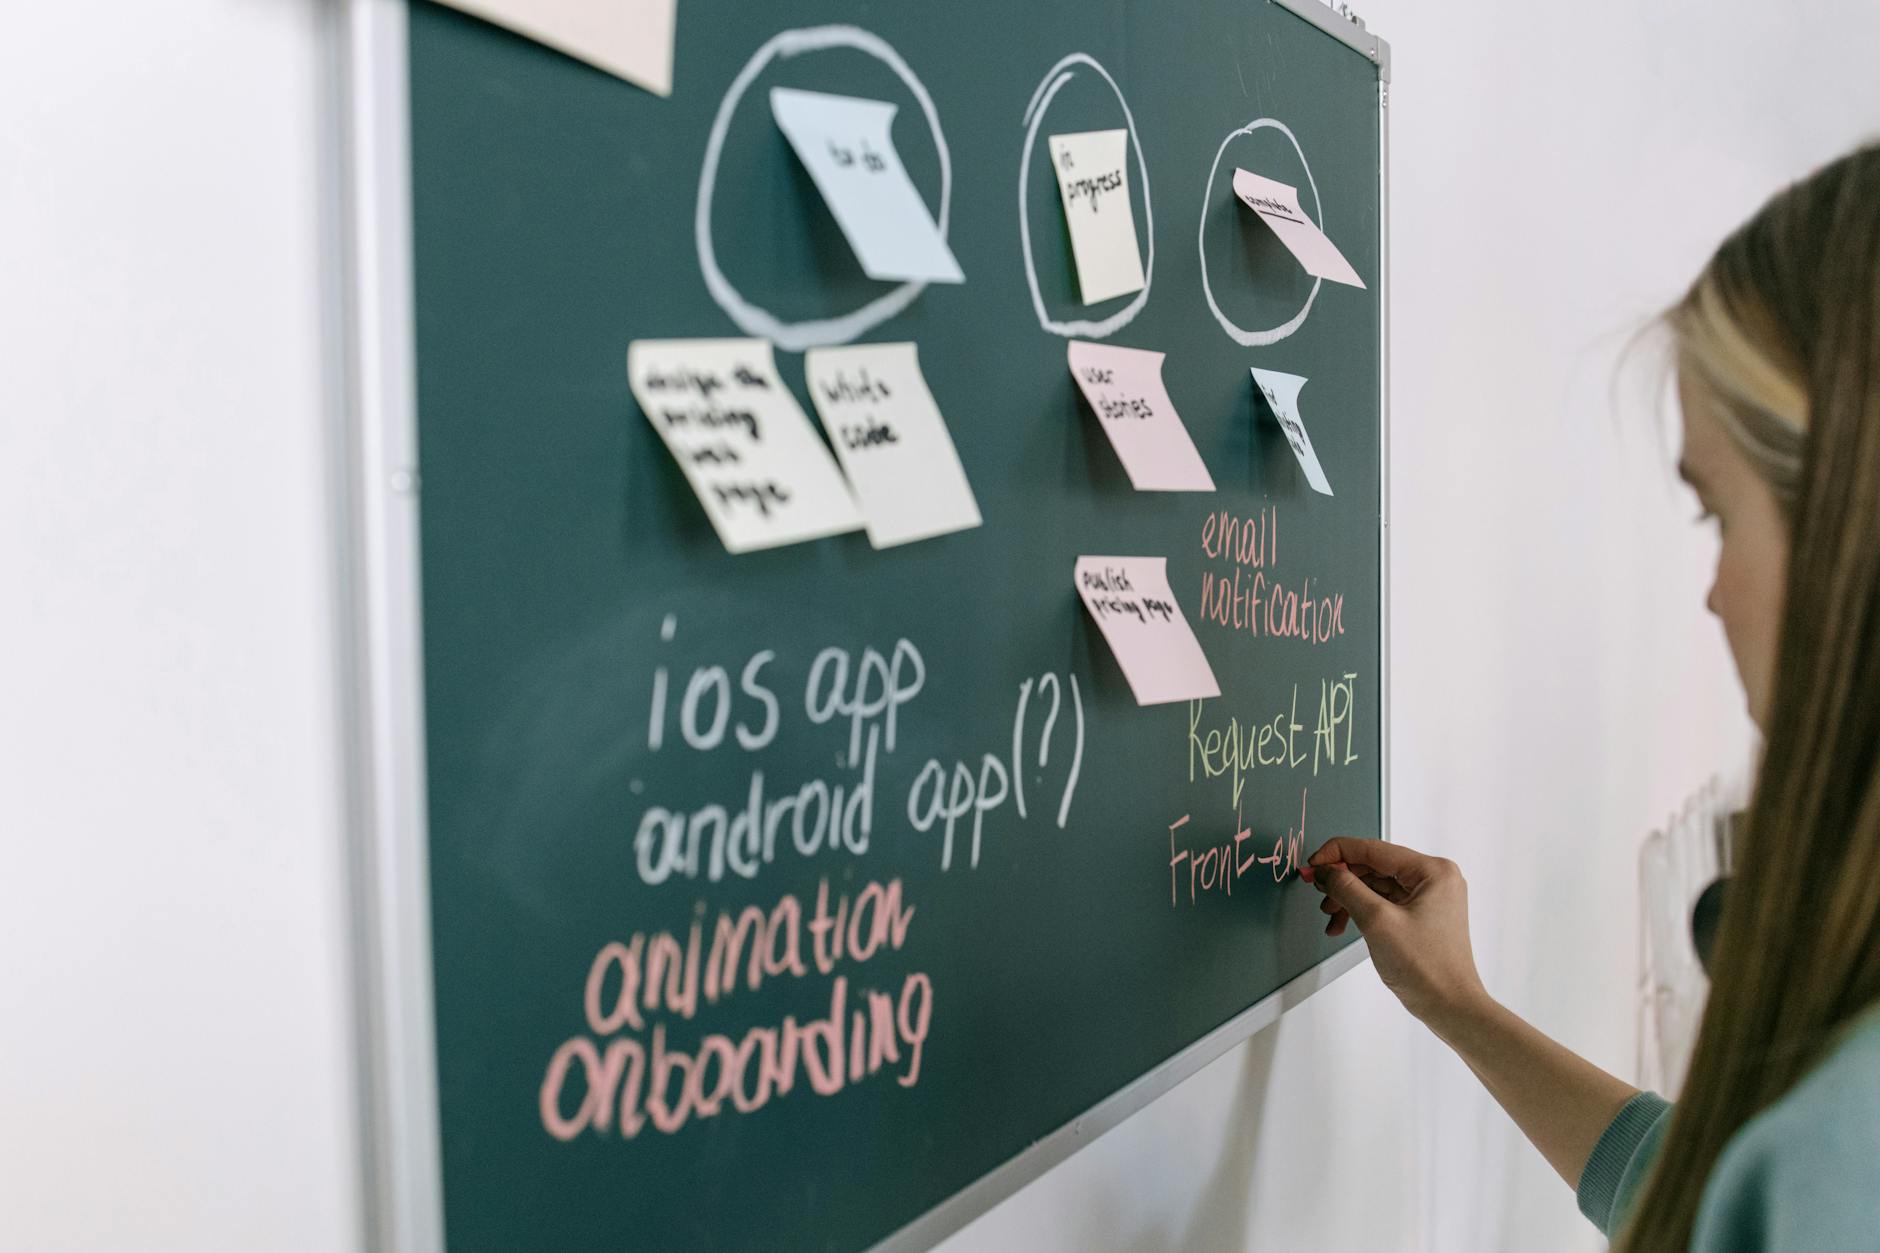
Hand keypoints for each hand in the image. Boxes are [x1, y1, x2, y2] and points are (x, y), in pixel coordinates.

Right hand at [1303, 837, 1489, 1032]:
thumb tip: (1325, 870)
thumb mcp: (1377, 921)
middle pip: (1374, 866)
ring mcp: (1429, 897)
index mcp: (1432, 871)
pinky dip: (1361, 911)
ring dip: (1349, 898)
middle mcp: (1434, 878)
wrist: (1449, 1006)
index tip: (1312, 864)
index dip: (1337, 854)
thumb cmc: (1426, 968)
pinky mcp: (1422, 915)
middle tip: (1317, 890)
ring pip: (1376, 885)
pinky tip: (1343, 925)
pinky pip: (1384, 902)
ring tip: (1330, 915)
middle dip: (1342, 880)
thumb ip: (1347, 888)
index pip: (1374, 849)